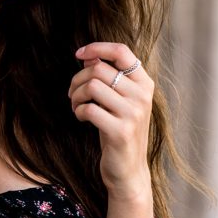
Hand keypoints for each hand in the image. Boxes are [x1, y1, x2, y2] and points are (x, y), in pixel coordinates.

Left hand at [69, 41, 154, 199]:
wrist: (128, 170)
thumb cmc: (119, 131)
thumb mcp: (118, 101)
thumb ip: (108, 78)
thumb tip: (88, 56)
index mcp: (144, 84)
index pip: (122, 51)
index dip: (97, 47)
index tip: (78, 54)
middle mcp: (142, 96)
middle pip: (99, 69)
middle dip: (78, 79)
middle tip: (73, 94)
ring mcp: (133, 114)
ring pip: (92, 86)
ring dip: (76, 96)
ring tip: (76, 106)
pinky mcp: (121, 131)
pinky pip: (89, 109)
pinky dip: (79, 111)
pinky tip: (81, 118)